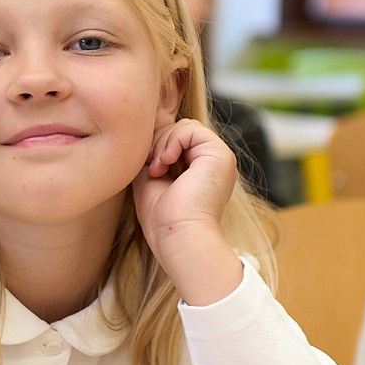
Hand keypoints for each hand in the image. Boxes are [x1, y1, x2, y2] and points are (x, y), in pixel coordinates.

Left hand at [133, 119, 242, 305]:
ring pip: (185, 127)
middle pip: (180, 130)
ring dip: (163, 143)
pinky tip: (165, 163)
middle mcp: (213, 164)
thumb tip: (145, 135)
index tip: (148, 170)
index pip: (177, 140)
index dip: (156, 147)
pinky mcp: (220, 155)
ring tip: (158, 168)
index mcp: (201, 171)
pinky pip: (191, 129)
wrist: (178, 237)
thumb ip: (152, 156)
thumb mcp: (151, 180)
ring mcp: (219, 158)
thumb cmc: (162, 220)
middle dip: (158, 142)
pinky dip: (172, 141)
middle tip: (152, 169)